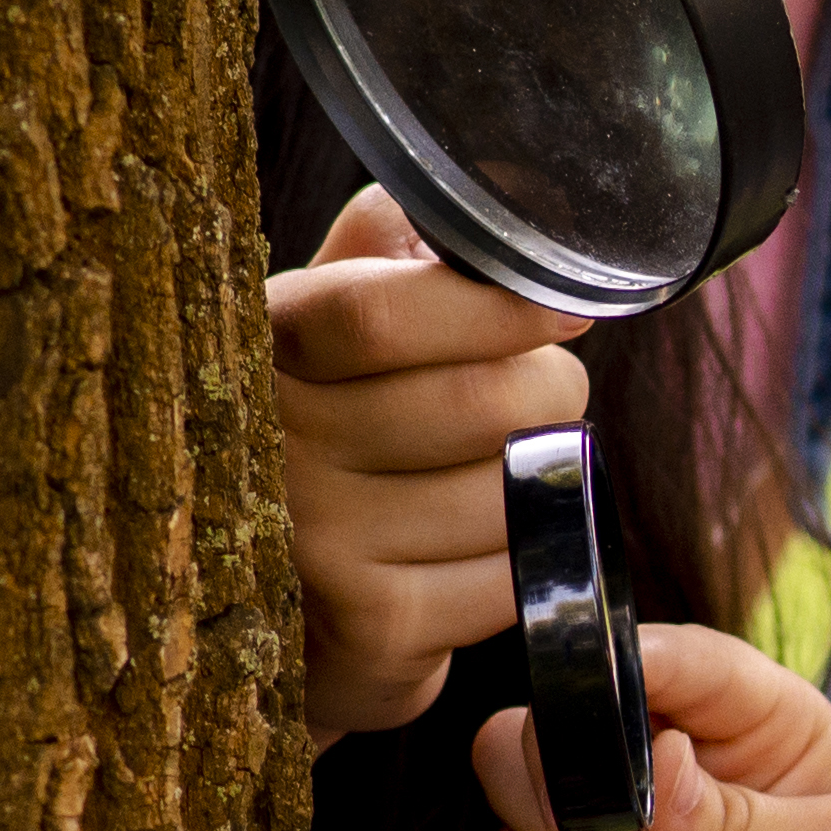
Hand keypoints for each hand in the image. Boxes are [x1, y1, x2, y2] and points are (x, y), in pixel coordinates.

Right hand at [273, 186, 593, 739]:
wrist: (282, 612)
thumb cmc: (330, 439)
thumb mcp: (329, 332)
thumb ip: (389, 254)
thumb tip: (494, 201)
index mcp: (265, 346)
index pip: (379, 311)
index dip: (493, 306)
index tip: (565, 307)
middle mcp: (273, 445)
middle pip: (479, 400)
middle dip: (551, 391)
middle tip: (547, 394)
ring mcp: (316, 543)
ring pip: (510, 490)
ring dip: (541, 480)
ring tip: (501, 474)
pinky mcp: (371, 629)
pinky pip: (511, 576)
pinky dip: (525, 561)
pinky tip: (474, 553)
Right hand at [481, 622, 830, 830]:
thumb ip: (739, 818)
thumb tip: (649, 764)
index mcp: (759, 724)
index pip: (670, 660)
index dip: (622, 662)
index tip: (602, 693)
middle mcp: (679, 773)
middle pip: (556, 714)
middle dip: (557, 758)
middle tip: (613, 826)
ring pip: (514, 789)